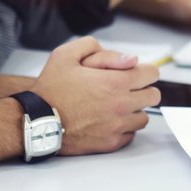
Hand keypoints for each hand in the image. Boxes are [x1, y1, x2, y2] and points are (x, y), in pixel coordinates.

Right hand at [34, 36, 160, 154]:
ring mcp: (117, 126)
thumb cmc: (51, 89)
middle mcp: (121, 105)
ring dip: (134, 110)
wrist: (37, 121)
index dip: (143, 70)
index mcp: (115, 82)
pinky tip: (109, 121)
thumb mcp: (65, 55)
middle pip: (153, 96)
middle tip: (126, 88)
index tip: (132, 72)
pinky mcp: (111, 143)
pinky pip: (131, 134)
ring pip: (144, 117)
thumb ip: (96, 47)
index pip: (152, 74)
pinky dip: (124, 127)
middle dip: (142, 89)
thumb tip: (129, 58)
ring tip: (116, 106)